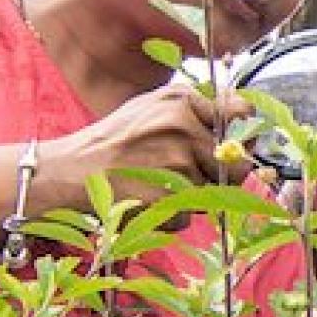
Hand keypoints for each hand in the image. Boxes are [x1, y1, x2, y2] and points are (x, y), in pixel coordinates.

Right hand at [43, 83, 245, 202]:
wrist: (73, 171)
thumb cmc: (116, 140)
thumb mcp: (154, 105)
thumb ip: (197, 106)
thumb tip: (243, 115)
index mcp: (182, 101)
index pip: (243, 113)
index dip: (242, 133)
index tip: (233, 144)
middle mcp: (183, 129)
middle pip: (236, 164)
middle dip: (220, 174)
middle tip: (189, 173)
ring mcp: (176, 165)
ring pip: (212, 193)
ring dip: (193, 195)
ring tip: (158, 182)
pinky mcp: (167, 198)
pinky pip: (190, 215)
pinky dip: (174, 213)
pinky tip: (149, 197)